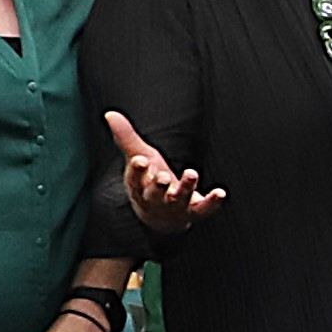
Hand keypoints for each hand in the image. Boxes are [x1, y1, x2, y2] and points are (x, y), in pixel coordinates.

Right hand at [103, 110, 225, 234]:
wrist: (162, 218)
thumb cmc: (149, 182)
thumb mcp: (139, 158)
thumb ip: (127, 138)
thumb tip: (110, 114)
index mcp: (139, 186)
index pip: (134, 179)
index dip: (137, 171)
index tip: (140, 160)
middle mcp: (155, 199)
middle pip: (155, 193)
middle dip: (159, 185)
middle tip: (163, 177)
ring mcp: (175, 207)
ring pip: (179, 198)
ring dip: (186, 187)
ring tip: (191, 173)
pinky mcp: (194, 211)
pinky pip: (204, 209)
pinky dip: (213, 202)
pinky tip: (221, 193)